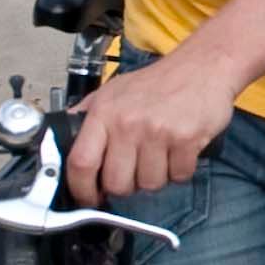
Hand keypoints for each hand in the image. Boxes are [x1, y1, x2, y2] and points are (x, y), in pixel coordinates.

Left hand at [55, 36, 241, 198]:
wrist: (202, 66)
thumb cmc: (156, 83)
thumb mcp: (113, 92)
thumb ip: (87, 117)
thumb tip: (61, 142)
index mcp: (104, 112)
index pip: (80, 163)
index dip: (82, 190)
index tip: (90, 198)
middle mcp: (127, 122)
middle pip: (117, 183)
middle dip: (126, 185)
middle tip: (134, 170)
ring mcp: (157, 132)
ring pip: (149, 184)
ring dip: (156, 177)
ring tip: (160, 154)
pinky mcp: (186, 139)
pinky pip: (178, 176)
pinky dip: (180, 170)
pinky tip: (179, 150)